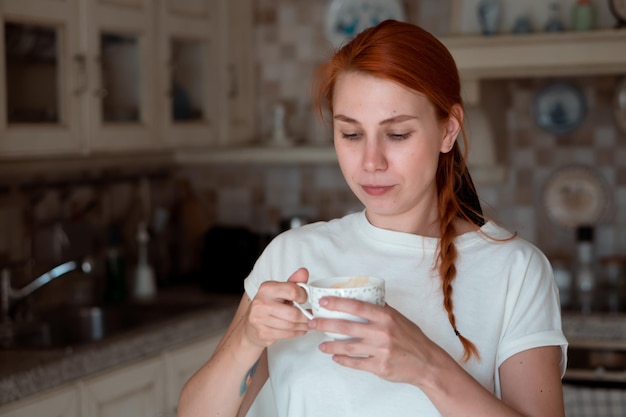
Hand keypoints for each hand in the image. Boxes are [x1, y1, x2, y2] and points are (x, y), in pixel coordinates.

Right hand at [243, 268, 310, 347]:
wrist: (251, 324)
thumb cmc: (268, 305)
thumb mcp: (280, 290)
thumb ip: (293, 282)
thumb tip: (303, 272)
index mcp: (266, 288)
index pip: (292, 291)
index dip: (303, 296)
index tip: (305, 299)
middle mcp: (261, 303)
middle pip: (293, 313)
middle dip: (305, 316)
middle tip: (311, 316)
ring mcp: (260, 319)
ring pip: (291, 325)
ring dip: (303, 326)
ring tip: (307, 323)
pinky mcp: (263, 333)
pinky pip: (287, 334)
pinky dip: (297, 332)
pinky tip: (300, 329)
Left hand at [309, 297, 440, 385]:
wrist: (427, 363)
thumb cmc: (413, 338)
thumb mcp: (399, 318)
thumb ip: (382, 308)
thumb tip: (366, 295)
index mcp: (386, 317)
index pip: (356, 306)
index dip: (337, 303)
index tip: (323, 302)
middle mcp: (382, 332)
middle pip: (346, 326)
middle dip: (325, 324)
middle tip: (313, 323)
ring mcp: (380, 350)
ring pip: (348, 346)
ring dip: (331, 345)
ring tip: (320, 344)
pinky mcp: (380, 367)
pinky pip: (356, 362)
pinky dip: (343, 360)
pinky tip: (335, 357)